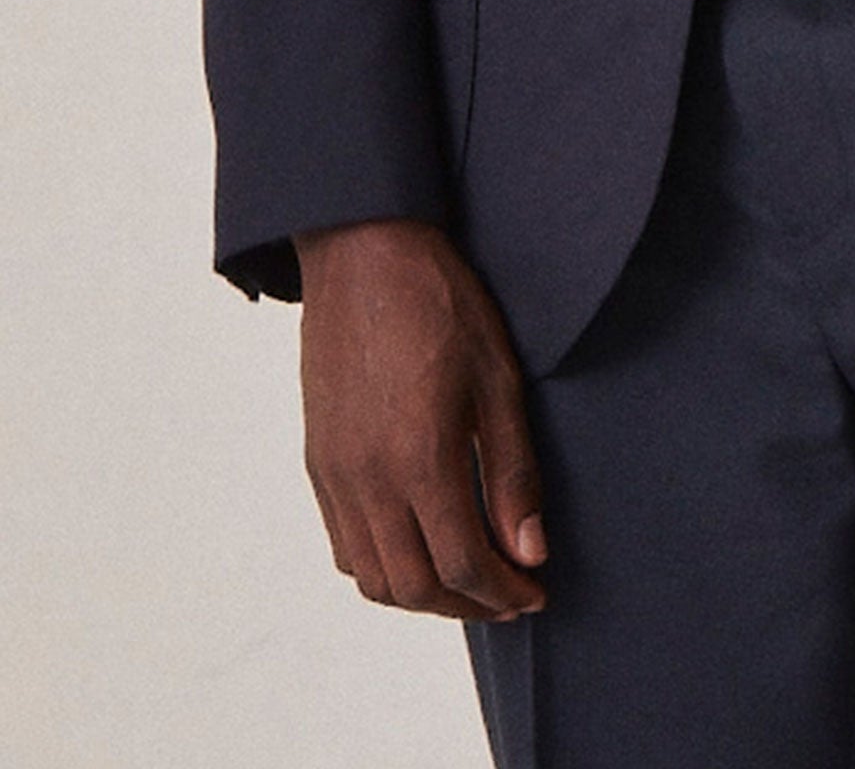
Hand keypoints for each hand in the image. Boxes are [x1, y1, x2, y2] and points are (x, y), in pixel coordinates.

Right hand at [294, 217, 548, 622]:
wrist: (363, 252)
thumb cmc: (440, 302)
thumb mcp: (498, 379)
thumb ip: (511, 472)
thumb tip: (529, 552)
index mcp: (418, 457)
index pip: (462, 564)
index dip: (503, 594)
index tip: (534, 595)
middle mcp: (367, 478)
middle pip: (413, 587)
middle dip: (467, 606)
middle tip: (507, 596)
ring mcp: (334, 473)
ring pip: (371, 577)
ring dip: (421, 595)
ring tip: (467, 581)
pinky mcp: (317, 460)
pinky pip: (342, 544)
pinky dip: (380, 567)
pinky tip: (417, 546)